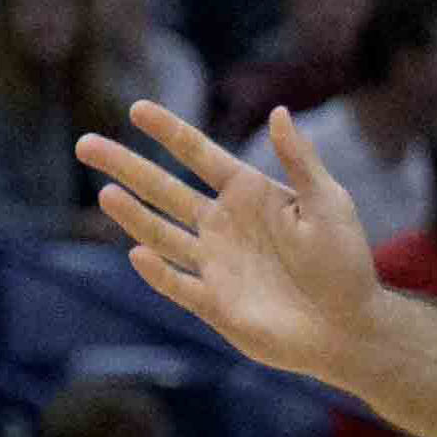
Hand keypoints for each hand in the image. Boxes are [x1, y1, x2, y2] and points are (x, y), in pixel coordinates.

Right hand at [81, 98, 386, 385]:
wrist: (351, 327)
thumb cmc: (346, 262)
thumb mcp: (330, 202)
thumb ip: (301, 159)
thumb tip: (278, 111)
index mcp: (247, 194)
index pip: (197, 154)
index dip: (167, 131)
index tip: (136, 108)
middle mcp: (221, 224)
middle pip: (162, 189)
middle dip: (124, 166)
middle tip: (85, 143)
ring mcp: (213, 263)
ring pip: (159, 232)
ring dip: (131, 214)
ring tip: (104, 192)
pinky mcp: (213, 303)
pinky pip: (177, 284)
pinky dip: (157, 271)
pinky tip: (137, 253)